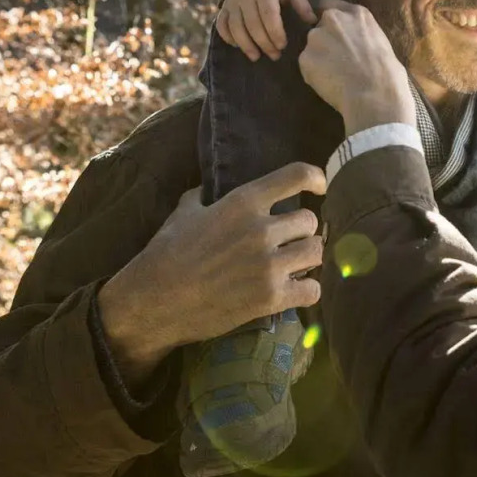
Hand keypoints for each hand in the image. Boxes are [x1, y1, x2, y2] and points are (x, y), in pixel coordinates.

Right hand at [97, 163, 325, 386]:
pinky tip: (295, 290)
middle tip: (290, 242)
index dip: (316, 177)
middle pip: (310, 221)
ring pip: (316, 252)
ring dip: (308, 258)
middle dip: (301, 231)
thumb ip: (203, 195)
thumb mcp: (183, 212)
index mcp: (243, 202)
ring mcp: (268, 264)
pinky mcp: (271, 298)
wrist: (155, 300)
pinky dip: (308, 290)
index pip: (296, 176)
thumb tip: (208, 187)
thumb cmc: (166, 253)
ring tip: (295, 265)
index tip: (321, 186)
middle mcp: (261, 229)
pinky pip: (312, 289)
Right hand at [216, 0, 315, 60]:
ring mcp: (232, 1)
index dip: (275, 33)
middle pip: (252, 24)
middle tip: (275, 56)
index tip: (283, 45)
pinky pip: (221, 24)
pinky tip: (238, 46)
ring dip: (245, 45)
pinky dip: (227, 37)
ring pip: (235, 27)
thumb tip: (312, 23)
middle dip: (264, 43)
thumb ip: (301, 4)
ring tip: (256, 56)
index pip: (269, 15)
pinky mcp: (224, 6)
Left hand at [299, 0, 414, 134]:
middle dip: (325, 39)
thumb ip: (361, 33)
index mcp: (356, 13)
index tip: (334, 32)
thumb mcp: (380, 40)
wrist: (375, 93)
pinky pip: (307, 65)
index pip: (330, 5)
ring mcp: (316, 37)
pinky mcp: (304, 58)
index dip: (330, 20)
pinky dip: (313, 74)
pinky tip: (328, 84)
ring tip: (332, 75)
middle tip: (336, 58)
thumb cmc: (387, 72)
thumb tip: (356, 41)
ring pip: (312, 46)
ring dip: (318, 57)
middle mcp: (332, 19)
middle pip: (319, 26)